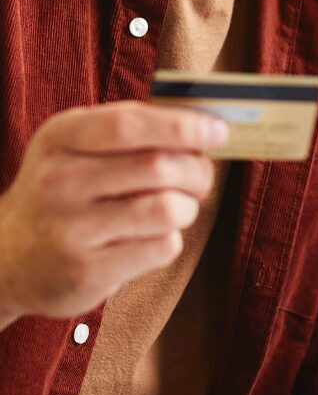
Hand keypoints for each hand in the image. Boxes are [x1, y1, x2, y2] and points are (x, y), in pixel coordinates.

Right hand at [0, 101, 228, 325]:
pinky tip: (150, 237)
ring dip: (188, 207)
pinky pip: (162, 247)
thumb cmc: (66, 189)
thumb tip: (207, 121)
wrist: (6, 258)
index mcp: (61, 137)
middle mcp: (59, 181)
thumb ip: (135, 127)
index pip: (129, 125)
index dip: (182, 126)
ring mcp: (69, 230)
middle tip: (202, 178)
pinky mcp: (86, 272)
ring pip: (167, 209)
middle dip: (197, 170)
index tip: (219, 131)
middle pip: (158, 166)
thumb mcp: (79, 145)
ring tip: (177, 208)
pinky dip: (171, 239)